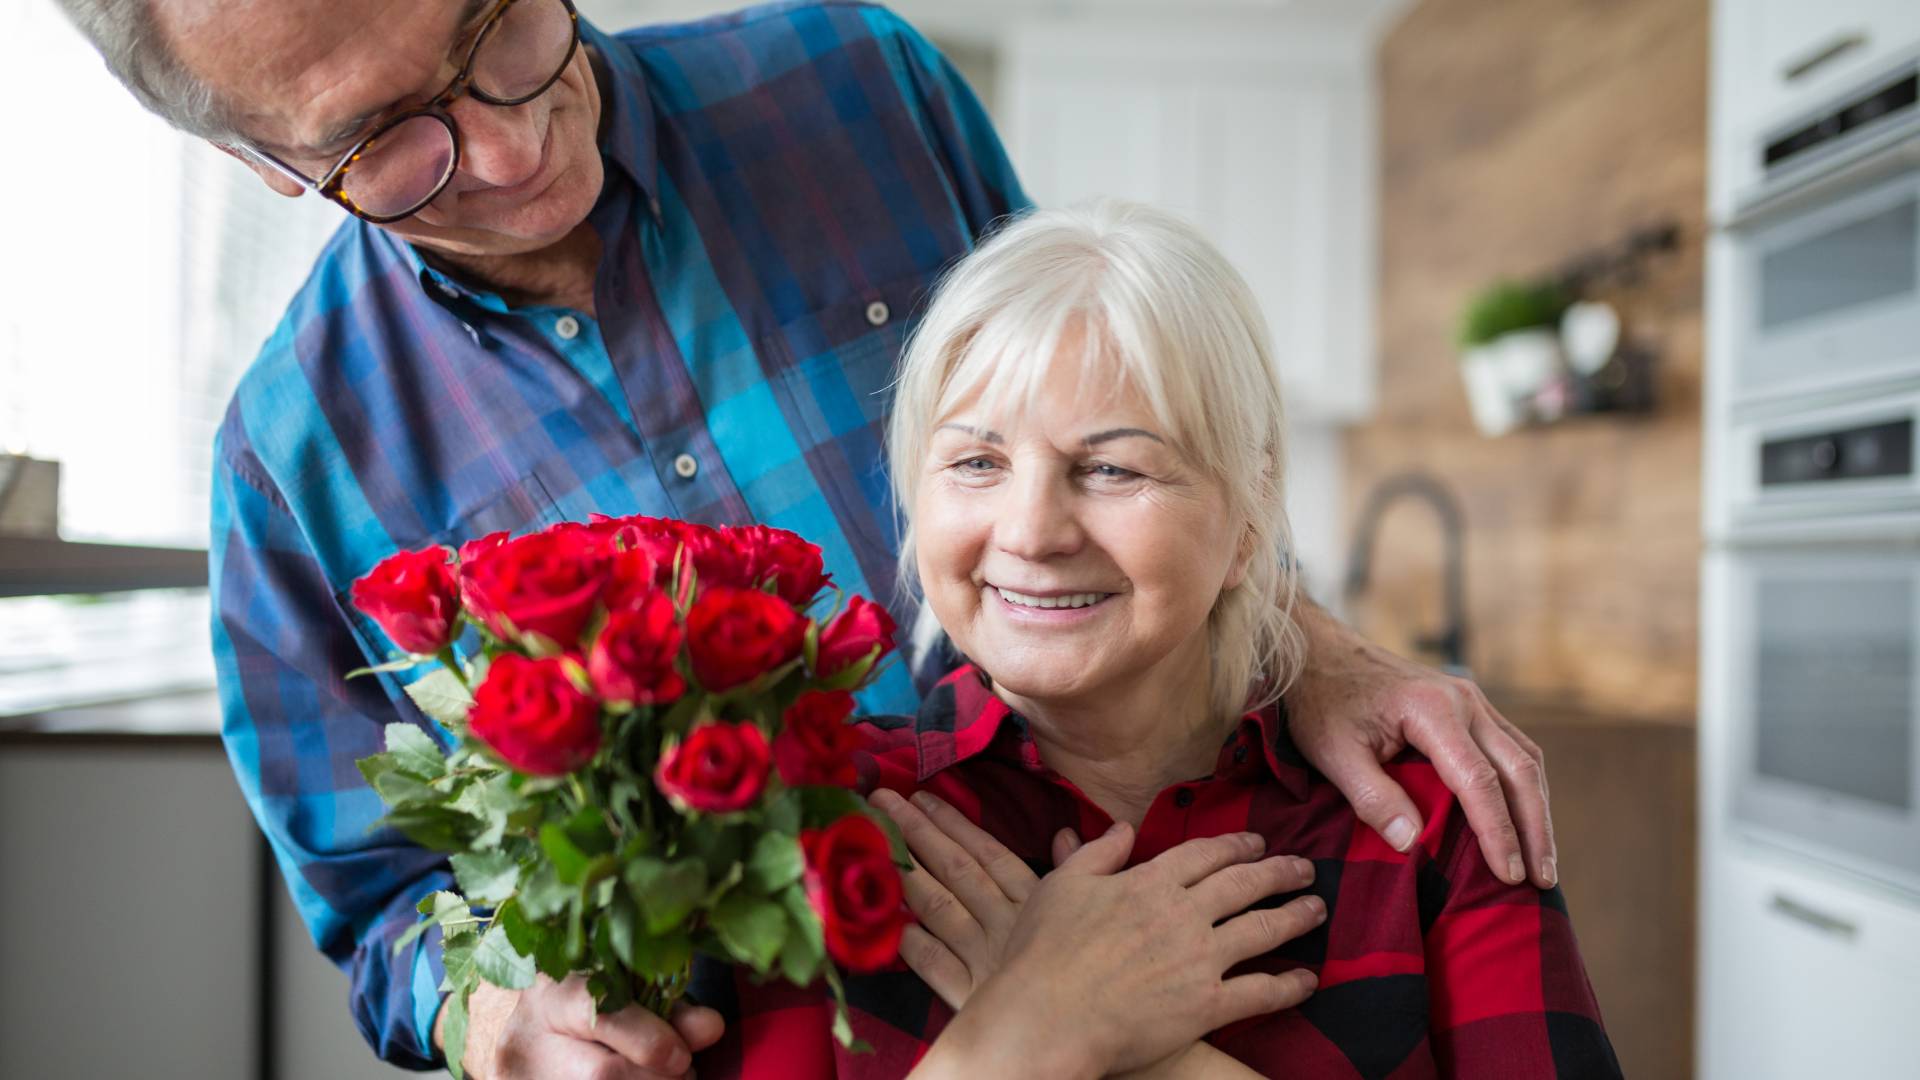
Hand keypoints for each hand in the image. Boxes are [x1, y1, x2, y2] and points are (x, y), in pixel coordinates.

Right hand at [440, 974, 723, 1078]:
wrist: (512, 1029)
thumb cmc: (579, 1001)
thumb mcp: (619, 989)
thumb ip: (667, 1007)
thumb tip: (710, 1028)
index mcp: (553, 992)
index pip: (599, 1015)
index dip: (649, 1040)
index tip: (681, 1055)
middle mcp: (526, 1039)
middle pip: (600, 1075)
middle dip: (655, 1078)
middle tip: (681, 1070)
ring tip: (663, 1078)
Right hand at [875, 789, 1320, 1078]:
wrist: (1046, 1016)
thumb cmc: (1042, 952)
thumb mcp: (1062, 885)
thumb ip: (1096, 853)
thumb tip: (1122, 828)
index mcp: (1149, 881)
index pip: (1205, 854)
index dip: (1237, 845)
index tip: (1257, 843)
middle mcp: (1182, 913)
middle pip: (1244, 884)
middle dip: (1279, 872)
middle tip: (1304, 868)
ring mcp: (1199, 959)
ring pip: (1263, 929)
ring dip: (1296, 916)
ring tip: (1317, 908)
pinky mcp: (1206, 1006)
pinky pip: (1260, 992)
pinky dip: (1289, 985)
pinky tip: (1307, 980)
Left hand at [1286, 599, 1554, 887]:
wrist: (1320, 653)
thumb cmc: (1322, 702)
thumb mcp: (1333, 753)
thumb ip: (1372, 798)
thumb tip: (1412, 843)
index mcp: (1432, 709)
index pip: (1479, 780)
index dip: (1498, 832)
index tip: (1508, 876)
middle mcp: (1464, 701)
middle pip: (1520, 770)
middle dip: (1534, 829)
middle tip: (1541, 881)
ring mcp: (1471, 700)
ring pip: (1524, 758)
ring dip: (1537, 810)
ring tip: (1541, 862)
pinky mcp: (1469, 707)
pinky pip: (1511, 749)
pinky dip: (1522, 788)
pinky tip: (1522, 820)